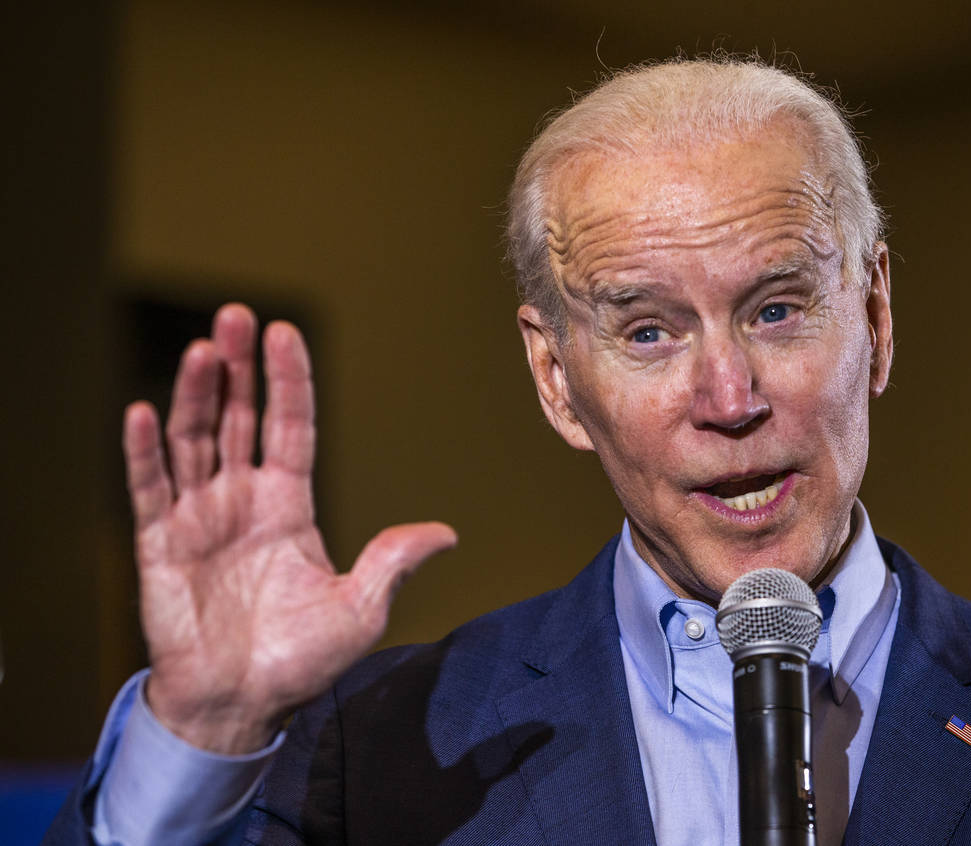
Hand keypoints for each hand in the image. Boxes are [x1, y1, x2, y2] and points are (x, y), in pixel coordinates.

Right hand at [122, 303, 455, 752]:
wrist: (239, 705)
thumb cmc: (300, 660)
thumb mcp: (359, 609)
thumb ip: (392, 563)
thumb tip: (448, 532)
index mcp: (290, 505)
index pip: (289, 427)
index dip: (287, 381)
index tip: (286, 331)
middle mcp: (243, 499)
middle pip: (239, 418)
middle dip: (240, 369)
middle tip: (237, 316)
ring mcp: (199, 516)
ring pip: (195, 440)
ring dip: (196, 395)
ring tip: (204, 349)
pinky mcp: (159, 542)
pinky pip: (147, 489)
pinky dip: (144, 452)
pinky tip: (144, 412)